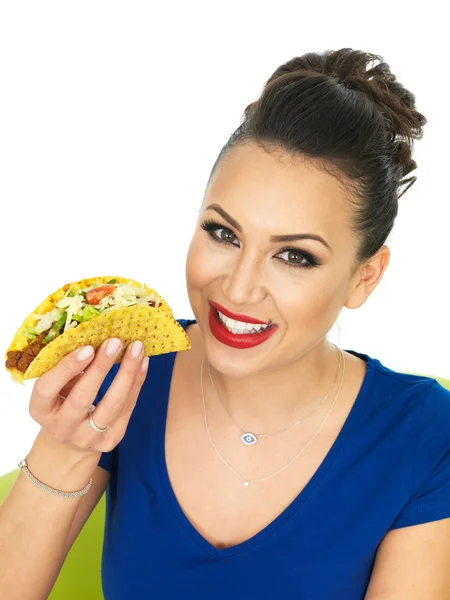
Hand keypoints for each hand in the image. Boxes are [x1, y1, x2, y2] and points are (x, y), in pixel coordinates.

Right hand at [29, 338, 148, 454]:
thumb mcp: (58, 386)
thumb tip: (93, 334)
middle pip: (82, 398)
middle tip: (116, 342)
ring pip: (112, 406)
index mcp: (40, 409)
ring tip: (136, 349)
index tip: (87, 347)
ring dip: (127, 374)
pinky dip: (137, 383)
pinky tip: (143, 363)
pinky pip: (127, 409)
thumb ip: (69, 367)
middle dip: (101, 368)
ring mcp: (86, 438)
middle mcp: (61, 428)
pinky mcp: (110, 441)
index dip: (67, 368)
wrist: (72, 440)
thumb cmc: (63, 400)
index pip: (47, 388)